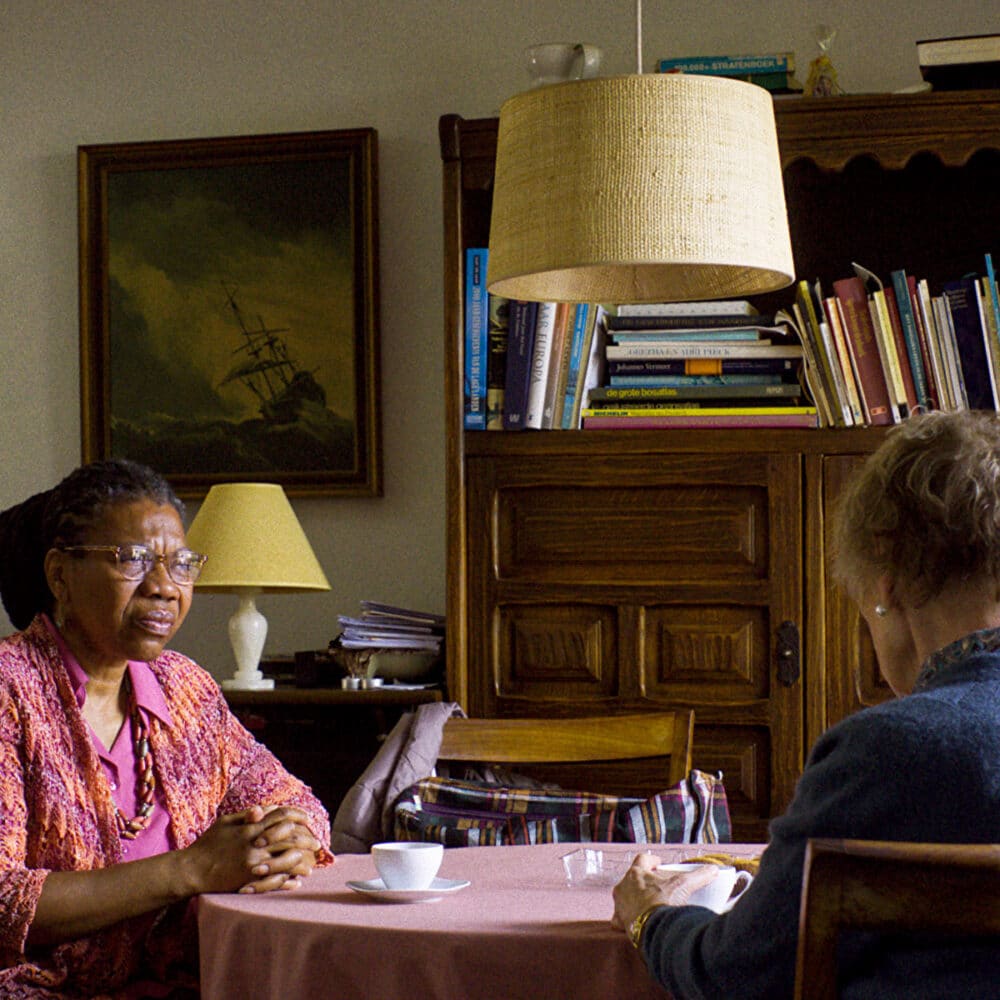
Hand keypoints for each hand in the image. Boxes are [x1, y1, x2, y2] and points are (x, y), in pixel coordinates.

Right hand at [181, 806, 322, 895]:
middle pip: (290, 837)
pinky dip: (288, 881)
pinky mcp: (250, 880)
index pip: (282, 816)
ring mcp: (254, 863)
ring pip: (287, 859)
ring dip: (302, 861)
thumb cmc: (207, 844)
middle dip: (307, 839)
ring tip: (310, 865)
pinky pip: (275, 881)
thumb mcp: (226, 822)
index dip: (298, 815)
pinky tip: (295, 881)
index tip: (308, 818)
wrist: (192, 871)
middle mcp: (256, 844)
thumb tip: (267, 808)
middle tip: (317, 844)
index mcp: (251, 827)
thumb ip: (248, 814)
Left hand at [611, 853, 718, 930]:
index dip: (650, 860)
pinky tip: (636, 922)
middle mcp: (623, 886)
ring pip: (624, 897)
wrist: (654, 930)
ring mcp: (620, 904)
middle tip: (654, 886)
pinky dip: (627, 919)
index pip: (642, 859)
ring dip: (633, 899)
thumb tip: (712, 870)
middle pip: (631, 878)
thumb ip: (698, 876)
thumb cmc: (664, 903)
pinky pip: (620, 918)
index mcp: (635, 873)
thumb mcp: (683, 885)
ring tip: (647, 905)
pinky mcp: (620, 922)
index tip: (658, 864)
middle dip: (642, 881)